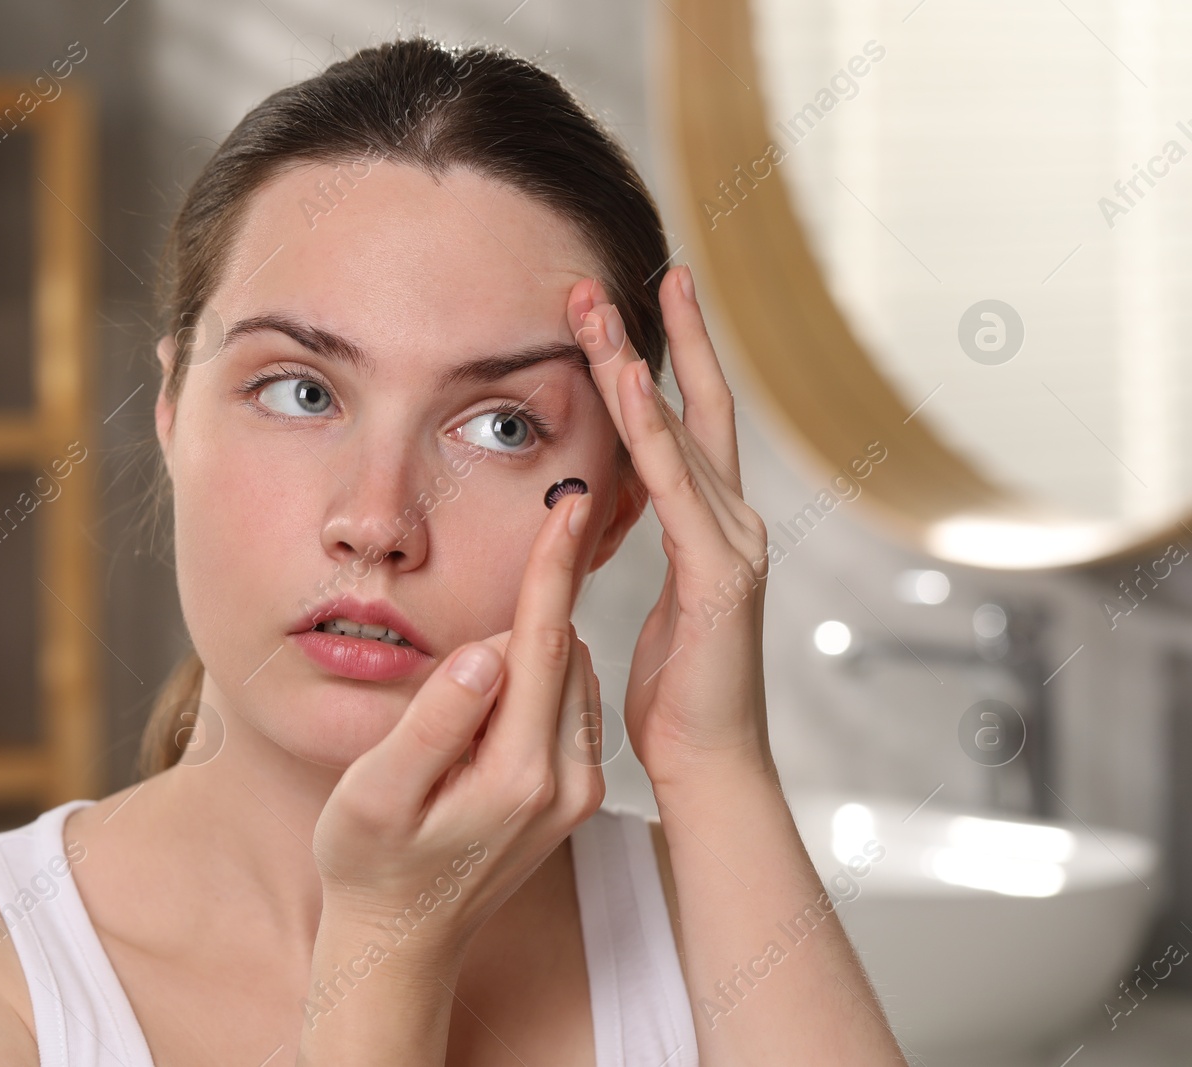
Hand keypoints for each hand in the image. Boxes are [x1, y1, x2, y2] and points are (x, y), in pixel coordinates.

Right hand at [311, 488, 606, 962]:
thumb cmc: (369, 863)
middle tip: (534, 531)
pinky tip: (502, 673)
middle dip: (544, 593)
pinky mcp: (574, 793)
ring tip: (493, 627)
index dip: (551, 569)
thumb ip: (433, 723)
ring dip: (540, 635)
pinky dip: (545, 670)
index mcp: (520, 774)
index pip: (543, 645)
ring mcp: (577, 790)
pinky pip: (568, 704)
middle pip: (564, 652)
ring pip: (570, 675)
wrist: (401, 941)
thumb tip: (485, 653)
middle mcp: (567, 781)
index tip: (570, 504)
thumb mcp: (376, 795)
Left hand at [568, 265, 773, 789]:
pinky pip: (676, 487)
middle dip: (655, 338)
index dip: (665, 362)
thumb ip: (645, 546)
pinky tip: (628, 384)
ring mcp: (735, 541)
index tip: (633, 306)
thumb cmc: (675, 691)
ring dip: (636, 365)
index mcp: (715, 524)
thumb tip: (602, 508)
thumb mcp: (652, 602)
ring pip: (681, 432)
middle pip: (695, 407)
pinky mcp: (721, 573)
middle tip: (614, 276)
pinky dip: (653, 431)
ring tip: (596, 309)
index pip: (690, 425)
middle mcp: (734, 520)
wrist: (708, 760)